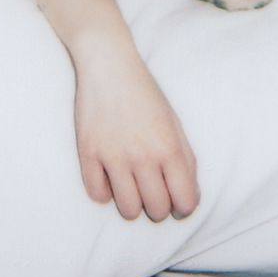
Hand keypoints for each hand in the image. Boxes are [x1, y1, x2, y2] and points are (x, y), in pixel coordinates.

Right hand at [72, 40, 199, 222]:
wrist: (109, 66)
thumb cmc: (146, 94)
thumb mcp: (175, 123)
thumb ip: (186, 160)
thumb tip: (189, 196)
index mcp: (169, 148)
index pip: (185, 202)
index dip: (183, 206)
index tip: (177, 200)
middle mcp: (143, 156)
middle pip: (156, 210)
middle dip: (158, 206)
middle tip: (153, 191)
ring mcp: (113, 156)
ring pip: (128, 210)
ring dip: (133, 204)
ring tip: (131, 187)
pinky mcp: (88, 153)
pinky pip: (97, 195)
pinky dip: (105, 192)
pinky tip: (109, 178)